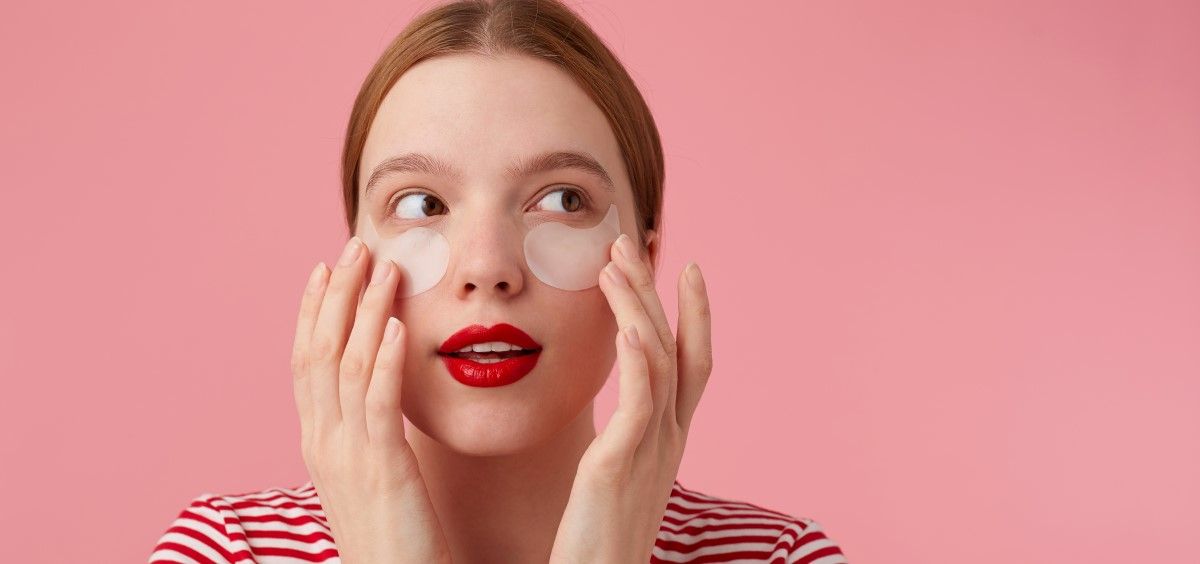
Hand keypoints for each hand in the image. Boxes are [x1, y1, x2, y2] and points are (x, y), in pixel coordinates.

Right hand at [291, 237, 452, 563]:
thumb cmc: (391, 539)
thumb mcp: (370, 478)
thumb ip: (368, 435)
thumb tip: (376, 401)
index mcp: (319, 442)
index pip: (307, 362)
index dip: (314, 312)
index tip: (325, 268)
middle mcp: (323, 443)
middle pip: (320, 351)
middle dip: (336, 295)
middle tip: (354, 245)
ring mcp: (347, 456)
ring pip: (347, 368)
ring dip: (365, 312)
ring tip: (385, 266)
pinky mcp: (381, 471)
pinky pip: (379, 405)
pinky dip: (385, 360)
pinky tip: (398, 325)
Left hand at [549, 233, 713, 562]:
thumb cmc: (598, 539)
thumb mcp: (618, 478)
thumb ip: (622, 441)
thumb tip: (613, 418)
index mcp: (669, 439)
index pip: (691, 361)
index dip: (692, 312)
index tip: (683, 266)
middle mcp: (669, 439)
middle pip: (676, 346)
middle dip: (656, 290)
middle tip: (632, 241)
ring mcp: (651, 451)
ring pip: (657, 359)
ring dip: (637, 305)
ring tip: (613, 262)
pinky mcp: (622, 465)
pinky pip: (641, 402)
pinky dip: (637, 359)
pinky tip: (625, 325)